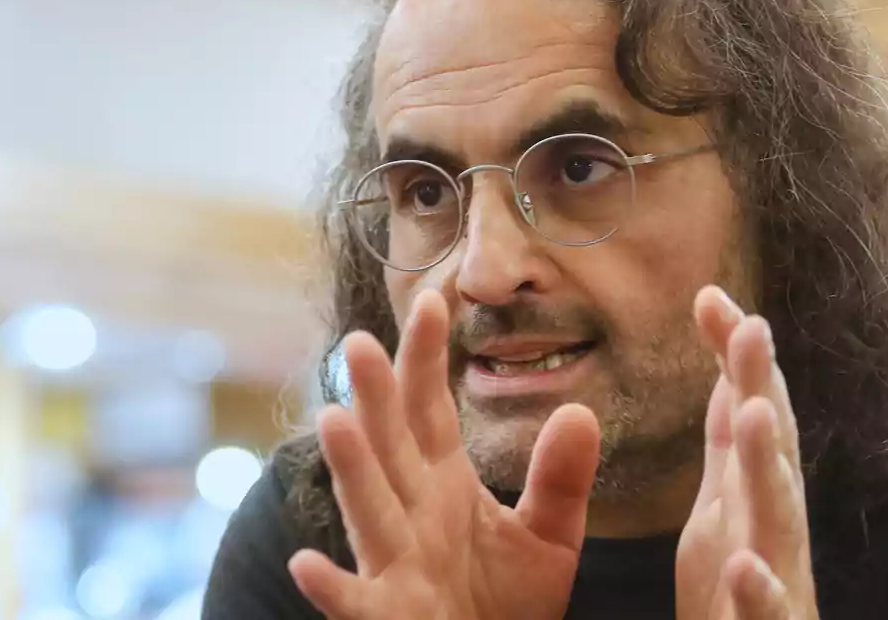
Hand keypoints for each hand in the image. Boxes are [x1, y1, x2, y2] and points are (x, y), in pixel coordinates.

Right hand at [288, 289, 600, 619]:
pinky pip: (357, 601)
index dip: (427, 357)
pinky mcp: (389, 616)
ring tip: (334, 420)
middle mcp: (412, 511)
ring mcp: (395, 563)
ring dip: (352, 468)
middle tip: (361, 342)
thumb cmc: (507, 602)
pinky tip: (307, 563)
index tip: (433, 300)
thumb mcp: (549, 536)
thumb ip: (559, 478)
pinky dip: (332, 587)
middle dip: (377, 397)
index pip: (430, 409)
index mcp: (444, 482)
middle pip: (391, 445)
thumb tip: (581, 411)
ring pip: (369, 508)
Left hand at [675, 287, 818, 619]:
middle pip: (773, 450)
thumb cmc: (740, 585)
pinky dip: (758, 590)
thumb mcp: (725, 501)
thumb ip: (729, 440)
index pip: (751, 411)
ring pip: (780, 520)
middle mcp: (774, 526)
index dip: (739, 357)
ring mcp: (777, 578)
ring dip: (771, 466)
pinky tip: (743, 566)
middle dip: (766, 388)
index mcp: (754, 491)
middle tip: (753, 329)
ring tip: (757, 413)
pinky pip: (767, 613)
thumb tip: (732, 370)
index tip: (712, 298)